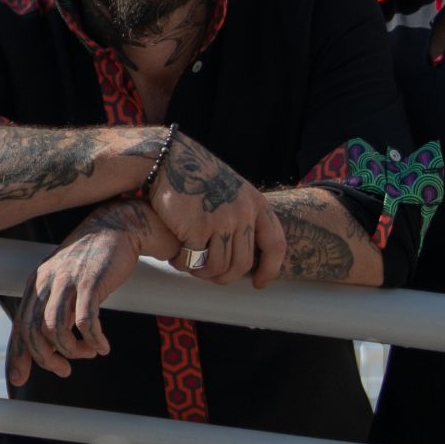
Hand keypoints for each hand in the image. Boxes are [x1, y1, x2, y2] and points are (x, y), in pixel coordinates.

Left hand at [7, 215, 143, 386]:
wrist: (116, 229)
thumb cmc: (91, 262)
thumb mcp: (64, 284)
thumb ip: (53, 310)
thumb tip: (49, 348)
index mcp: (36, 283)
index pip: (20, 325)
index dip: (17, 355)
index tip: (18, 380)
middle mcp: (46, 281)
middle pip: (34, 331)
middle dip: (47, 359)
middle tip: (64, 370)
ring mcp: (67, 281)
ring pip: (57, 329)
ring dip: (73, 350)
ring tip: (89, 353)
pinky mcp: (90, 282)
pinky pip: (86, 321)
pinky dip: (93, 340)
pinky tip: (103, 347)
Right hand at [146, 132, 286, 286]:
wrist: (169, 159)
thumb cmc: (196, 175)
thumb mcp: (231, 189)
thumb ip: (242, 215)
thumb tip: (246, 254)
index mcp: (255, 203)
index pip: (275, 245)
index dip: (270, 269)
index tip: (259, 284)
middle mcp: (243, 213)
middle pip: (242, 264)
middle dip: (223, 277)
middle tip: (206, 275)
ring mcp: (222, 220)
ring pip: (218, 267)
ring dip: (201, 272)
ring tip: (187, 263)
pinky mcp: (198, 227)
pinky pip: (196, 261)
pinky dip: (185, 265)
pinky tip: (175, 257)